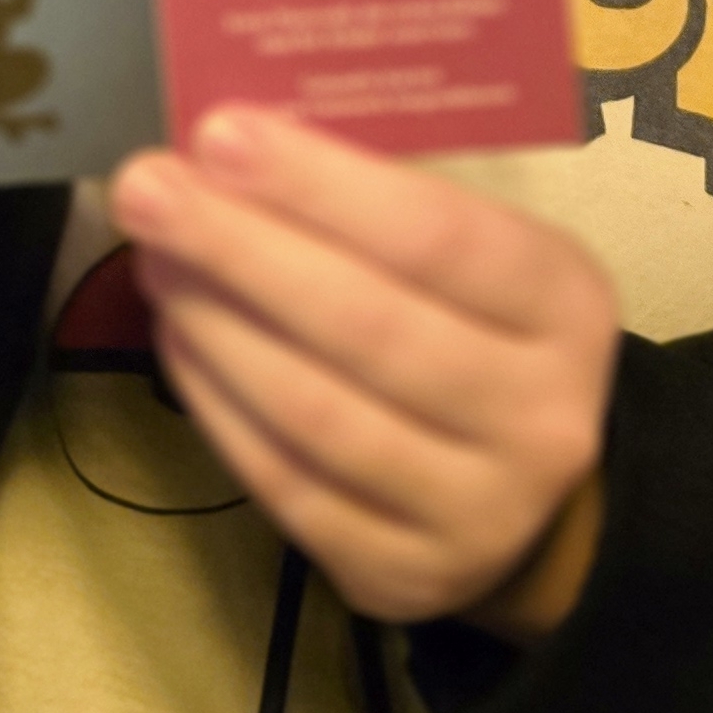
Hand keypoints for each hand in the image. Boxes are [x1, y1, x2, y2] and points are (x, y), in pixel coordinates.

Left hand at [107, 109, 616, 635]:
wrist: (539, 495)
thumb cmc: (482, 329)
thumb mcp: (482, 250)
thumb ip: (384, 202)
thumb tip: (235, 149)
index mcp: (565, 305)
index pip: (439, 236)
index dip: (321, 185)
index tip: (220, 134)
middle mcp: (538, 417)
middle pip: (370, 326)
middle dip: (242, 249)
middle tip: (147, 187)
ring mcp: (475, 512)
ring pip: (319, 415)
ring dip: (217, 327)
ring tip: (153, 260)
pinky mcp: (404, 578)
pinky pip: (288, 487)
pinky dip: (219, 406)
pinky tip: (179, 339)